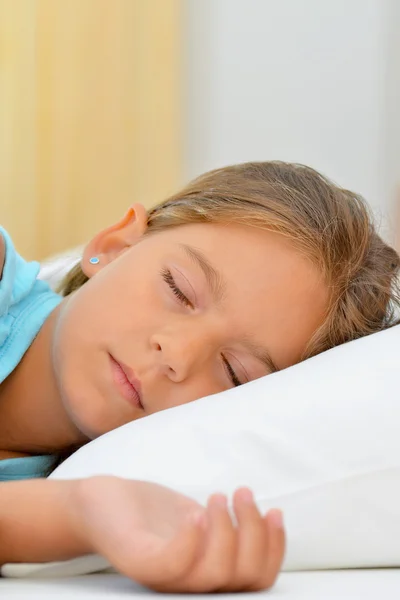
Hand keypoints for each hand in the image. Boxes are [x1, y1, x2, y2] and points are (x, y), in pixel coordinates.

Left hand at [72, 476, 284, 592]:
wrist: (97, 506)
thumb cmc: (150, 515)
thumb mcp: (196, 520)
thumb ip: (224, 528)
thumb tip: (265, 519)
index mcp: (206, 576)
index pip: (256, 579)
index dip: (275, 548)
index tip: (275, 511)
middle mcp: (189, 585)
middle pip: (243, 576)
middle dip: (254, 531)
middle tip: (241, 493)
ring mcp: (164, 577)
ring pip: (216, 572)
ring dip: (227, 527)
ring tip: (218, 495)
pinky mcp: (140, 563)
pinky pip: (175, 564)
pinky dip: (193, 537)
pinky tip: (194, 510)